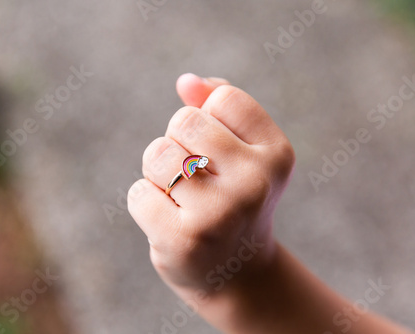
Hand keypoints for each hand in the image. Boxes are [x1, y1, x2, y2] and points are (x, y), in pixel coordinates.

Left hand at [128, 73, 294, 294]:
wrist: (235, 272)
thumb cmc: (232, 200)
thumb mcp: (241, 151)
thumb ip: (216, 105)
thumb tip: (185, 81)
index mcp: (276, 154)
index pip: (222, 99)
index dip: (207, 121)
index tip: (219, 154)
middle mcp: (255, 182)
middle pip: (184, 121)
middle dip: (179, 145)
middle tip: (197, 179)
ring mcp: (221, 213)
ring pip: (157, 155)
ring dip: (158, 174)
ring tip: (182, 199)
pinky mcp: (185, 239)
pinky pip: (138, 194)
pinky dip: (146, 204)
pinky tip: (170, 224)